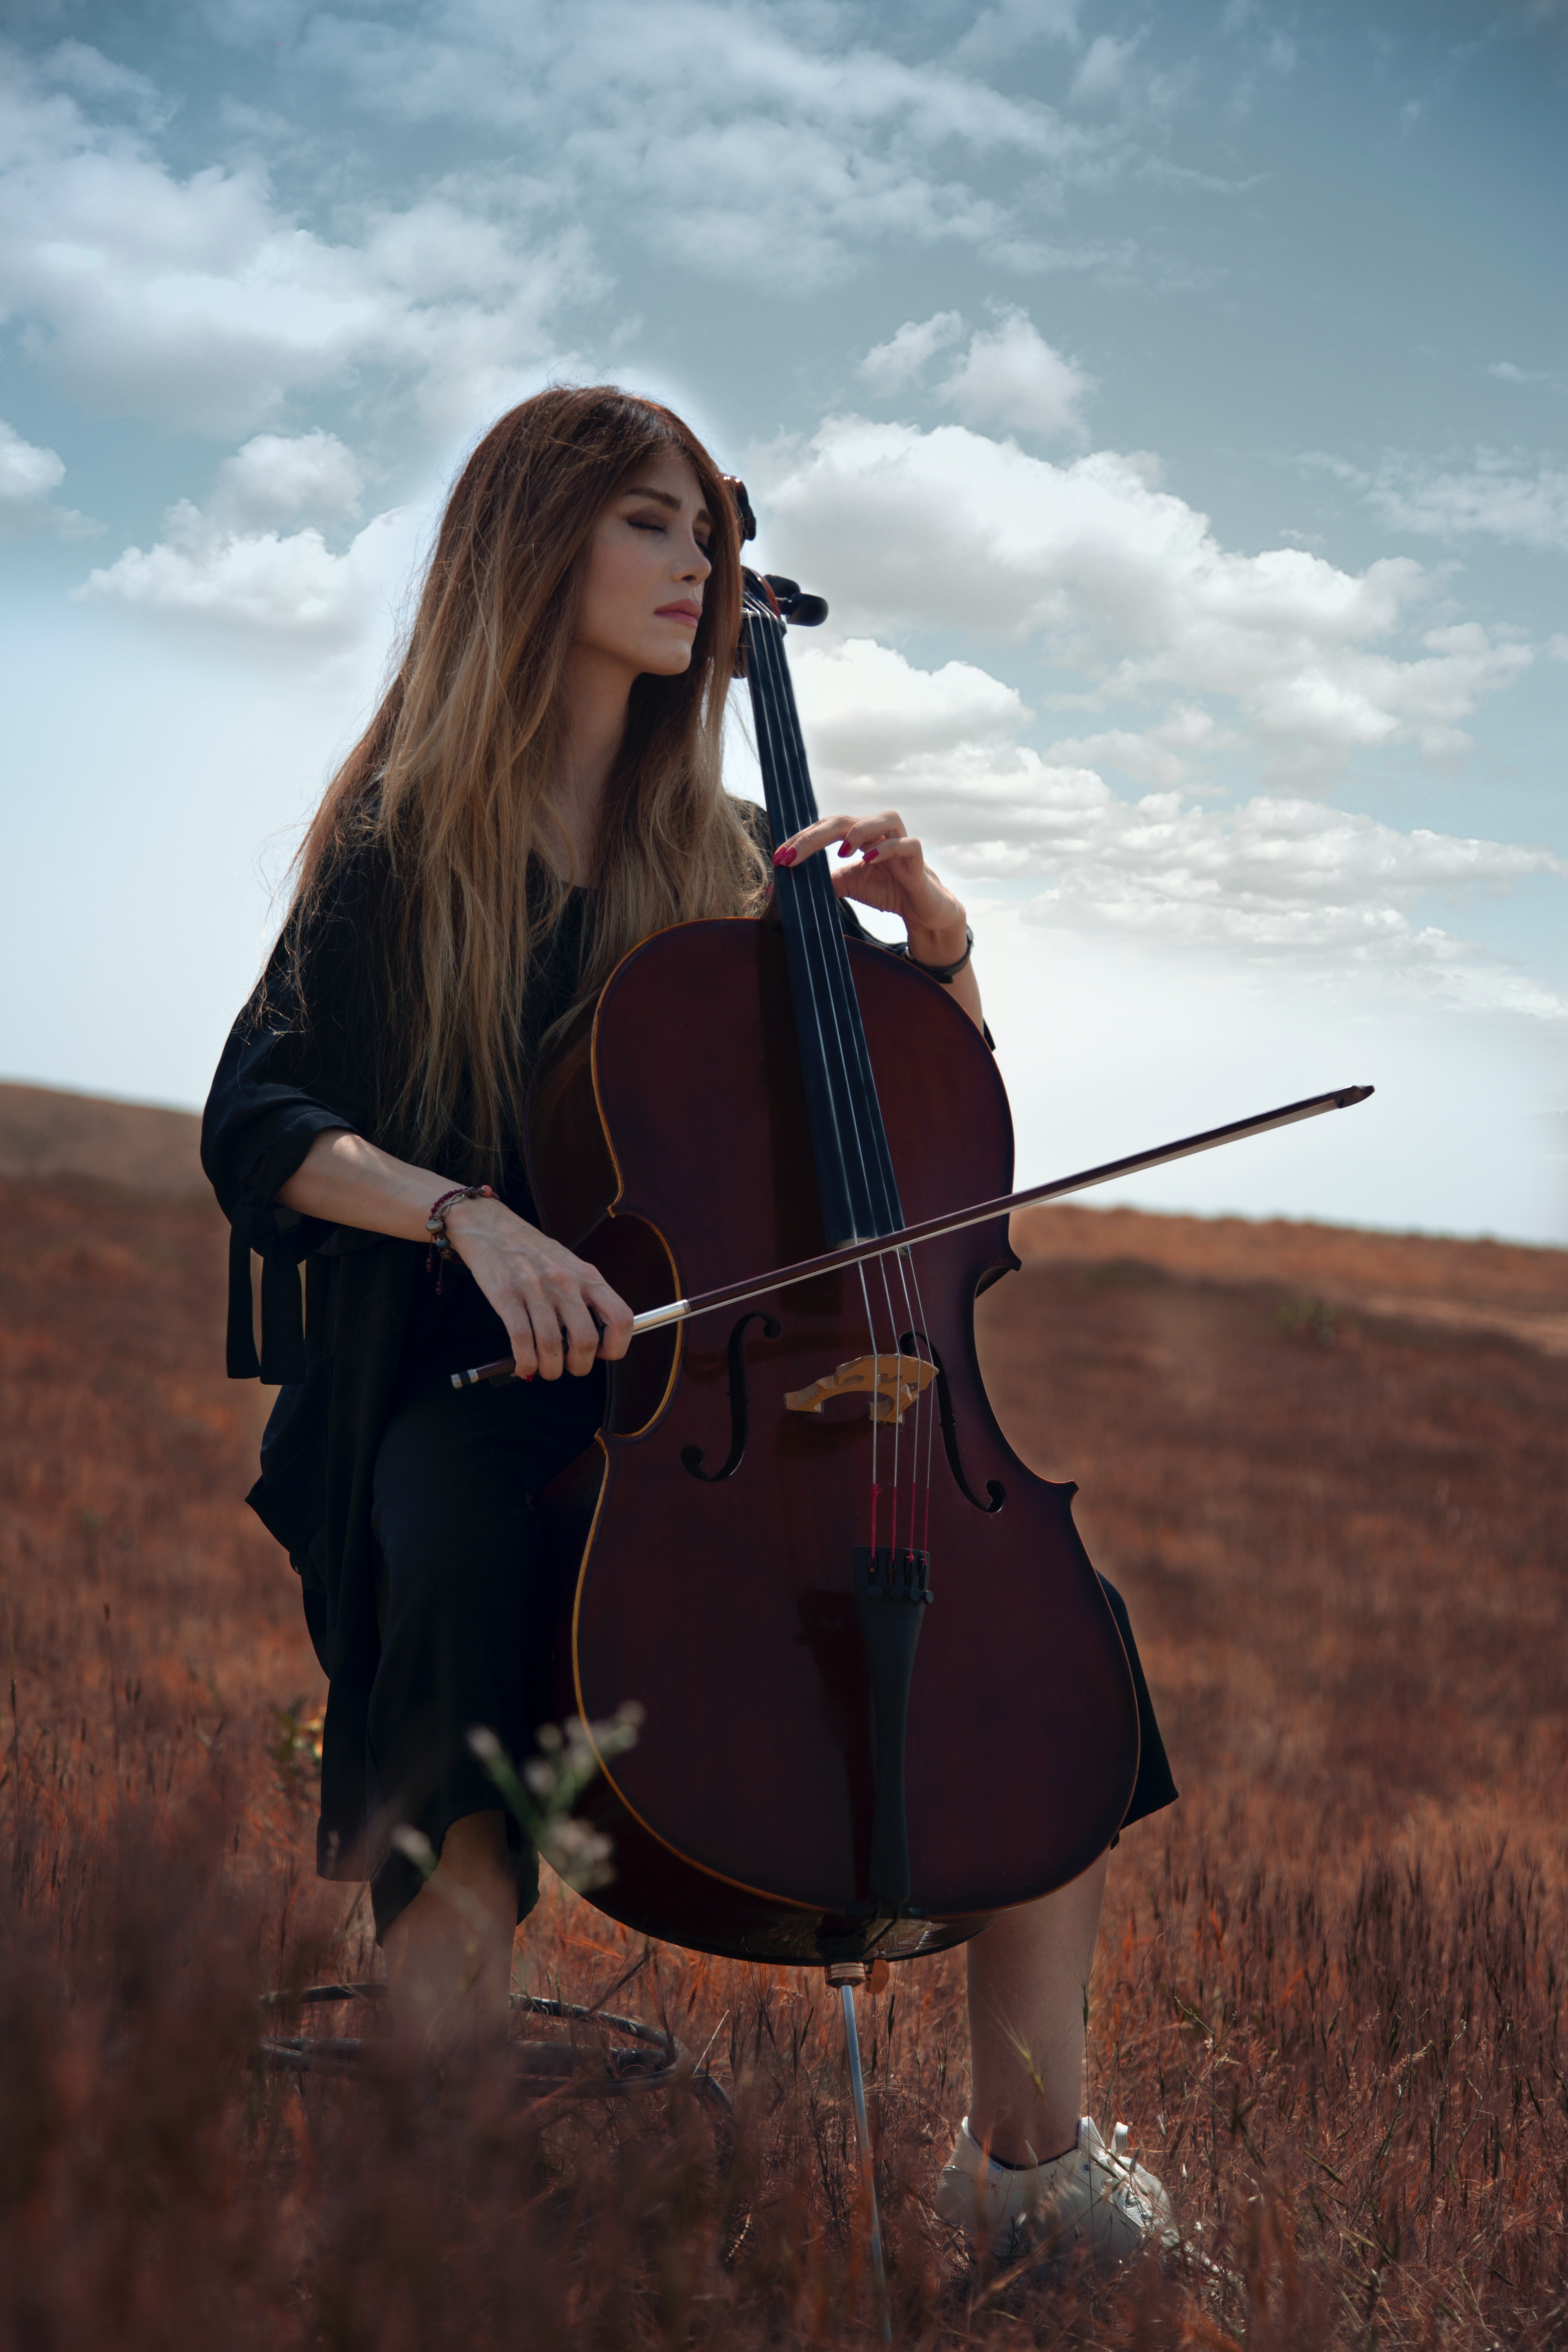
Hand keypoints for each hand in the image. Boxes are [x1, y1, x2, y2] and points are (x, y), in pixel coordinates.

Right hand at [443, 1194, 633, 1379]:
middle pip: (586, 1340)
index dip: (616, 1346)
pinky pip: (521, 1339)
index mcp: (587, 1275)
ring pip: (552, 1345)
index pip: (620, 1317)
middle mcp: (565, 1281)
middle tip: (569, 1367)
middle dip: (579, 1365)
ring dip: (549, 1369)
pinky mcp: (505, 1294)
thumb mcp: (570, 1265)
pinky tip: (523, 1366)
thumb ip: (585, 1297)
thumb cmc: (532, 1251)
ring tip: (544, 1369)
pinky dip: (524, 1362)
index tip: (603, 1354)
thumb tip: (593, 1343)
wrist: (491, 1227)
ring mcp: (535, 1288)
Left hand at [772, 809, 968, 966]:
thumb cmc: (886, 890)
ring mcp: (901, 841)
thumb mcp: (848, 884)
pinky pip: (906, 844)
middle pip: (846, 821)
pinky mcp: (917, 857)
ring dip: (859, 831)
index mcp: (861, 835)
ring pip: (884, 819)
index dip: (803, 839)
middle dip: (815, 837)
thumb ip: (824, 881)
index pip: (827, 827)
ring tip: (839, 851)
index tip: (779, 857)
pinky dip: (887, 848)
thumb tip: (787, 888)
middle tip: (791, 855)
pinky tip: (869, 859)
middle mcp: (880, 831)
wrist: (920, 909)